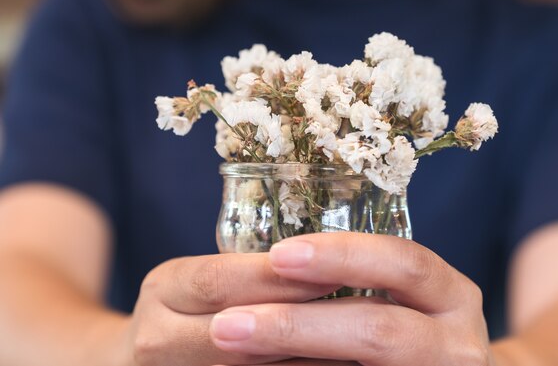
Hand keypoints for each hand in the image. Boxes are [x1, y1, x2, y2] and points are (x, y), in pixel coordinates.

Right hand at [126, 253, 337, 365]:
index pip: (218, 281)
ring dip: (305, 361)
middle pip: (231, 334)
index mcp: (165, 288)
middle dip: (297, 325)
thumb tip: (329, 261)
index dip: (274, 280)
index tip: (331, 273)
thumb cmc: (189, 307)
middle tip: (357, 317)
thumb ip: (248, 274)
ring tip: (357, 349)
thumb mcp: (202, 279)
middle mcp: (157, 337)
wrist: (140, 358)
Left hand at [209, 233, 494, 365]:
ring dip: (293, 354)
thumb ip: (359, 282)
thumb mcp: (404, 298)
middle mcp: (459, 342)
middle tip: (229, 323)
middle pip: (380, 328)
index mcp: (450, 295)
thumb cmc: (414, 330)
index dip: (342, 256)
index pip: (403, 262)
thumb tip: (270, 262)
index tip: (278, 256)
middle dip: (298, 324)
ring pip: (371, 358)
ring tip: (235, 345)